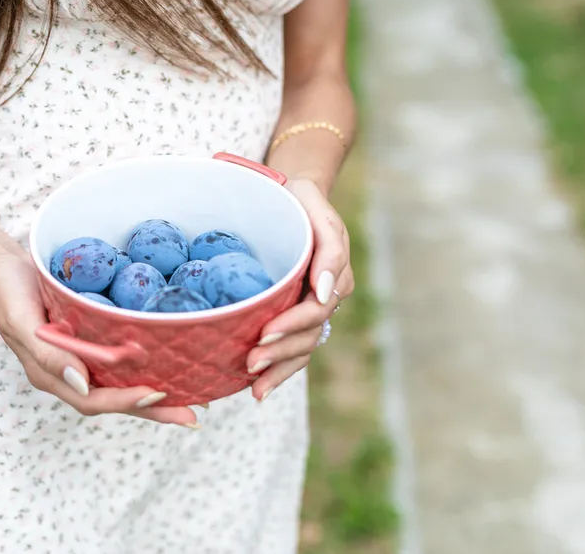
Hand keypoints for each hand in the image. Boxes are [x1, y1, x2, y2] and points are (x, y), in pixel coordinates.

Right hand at [0, 250, 199, 426]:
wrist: (3, 267)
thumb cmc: (9, 291)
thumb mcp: (20, 320)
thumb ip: (47, 353)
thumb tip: (82, 382)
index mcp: (51, 375)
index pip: (93, 399)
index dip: (126, 401)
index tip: (157, 395)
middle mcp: (70, 374)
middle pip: (115, 400)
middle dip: (154, 410)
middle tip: (190, 415)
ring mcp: (82, 359)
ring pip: (122, 384)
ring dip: (156, 396)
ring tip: (193, 399)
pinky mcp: (92, 340)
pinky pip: (121, 361)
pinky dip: (147, 367)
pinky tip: (172, 363)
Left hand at [246, 178, 354, 400]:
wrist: (293, 198)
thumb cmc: (303, 201)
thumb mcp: (318, 212)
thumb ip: (329, 251)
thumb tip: (322, 293)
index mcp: (334, 275)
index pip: (315, 309)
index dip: (292, 325)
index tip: (265, 333)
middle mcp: (325, 298)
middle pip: (308, 336)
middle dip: (280, 354)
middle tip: (250, 363)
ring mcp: (311, 310)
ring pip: (302, 349)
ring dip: (279, 370)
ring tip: (254, 387)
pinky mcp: (294, 315)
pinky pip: (292, 349)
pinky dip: (278, 370)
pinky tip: (257, 388)